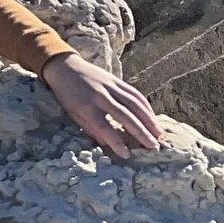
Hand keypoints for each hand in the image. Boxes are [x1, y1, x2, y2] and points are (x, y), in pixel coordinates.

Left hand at [40, 52, 162, 158]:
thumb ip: (91, 128)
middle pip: (124, 115)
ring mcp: (110, 86)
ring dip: (149, 119)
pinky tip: (152, 118)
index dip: (115, 141)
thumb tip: (109, 145)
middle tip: (153, 146)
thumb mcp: (73, 114)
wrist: (64, 67)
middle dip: (140, 132)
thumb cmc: (67, 95)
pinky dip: (146, 106)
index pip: (103, 126)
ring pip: (134, 103)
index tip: (126, 155)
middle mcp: (100, 95)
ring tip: (158, 134)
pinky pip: (134, 93)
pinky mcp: (116, 80)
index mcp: (85, 106)